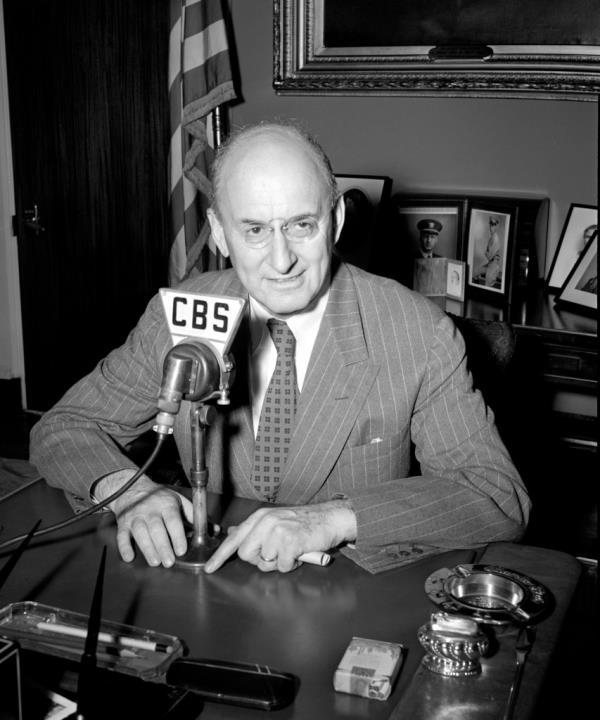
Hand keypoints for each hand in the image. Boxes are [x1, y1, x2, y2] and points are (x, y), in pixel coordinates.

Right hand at [95, 473, 192, 567]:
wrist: (132, 488)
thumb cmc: (160, 498)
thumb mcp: (179, 501)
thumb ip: (194, 516)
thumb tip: (214, 529)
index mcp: (166, 504)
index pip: (172, 520)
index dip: (177, 536)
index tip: (181, 550)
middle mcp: (150, 510)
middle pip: (156, 529)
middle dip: (163, 546)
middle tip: (169, 562)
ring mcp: (135, 517)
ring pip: (140, 533)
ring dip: (147, 548)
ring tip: (155, 562)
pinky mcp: (123, 523)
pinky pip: (121, 535)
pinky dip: (124, 547)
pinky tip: (129, 557)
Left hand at [204, 500, 355, 573]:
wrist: (329, 518)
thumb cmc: (303, 522)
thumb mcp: (275, 520)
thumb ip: (254, 529)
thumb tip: (233, 532)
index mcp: (260, 517)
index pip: (234, 538)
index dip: (220, 556)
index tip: (209, 568)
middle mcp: (266, 522)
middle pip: (246, 554)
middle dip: (259, 560)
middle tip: (276, 553)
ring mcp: (277, 531)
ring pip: (265, 563)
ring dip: (279, 563)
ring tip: (291, 551)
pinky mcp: (290, 541)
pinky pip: (282, 566)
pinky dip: (292, 564)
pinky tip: (299, 553)